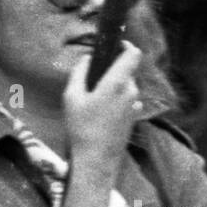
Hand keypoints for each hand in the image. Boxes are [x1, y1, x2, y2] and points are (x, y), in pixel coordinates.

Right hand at [63, 41, 142, 167]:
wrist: (96, 160)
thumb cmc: (82, 128)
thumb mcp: (71, 97)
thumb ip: (79, 73)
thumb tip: (87, 59)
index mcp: (118, 81)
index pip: (133, 53)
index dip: (125, 46)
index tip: (113, 48)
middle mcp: (131, 90)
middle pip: (126, 71)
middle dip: (112, 72)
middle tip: (92, 83)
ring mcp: (135, 105)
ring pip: (125, 87)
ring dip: (113, 89)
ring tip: (93, 104)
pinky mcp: (134, 118)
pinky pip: (125, 102)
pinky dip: (115, 103)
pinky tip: (101, 117)